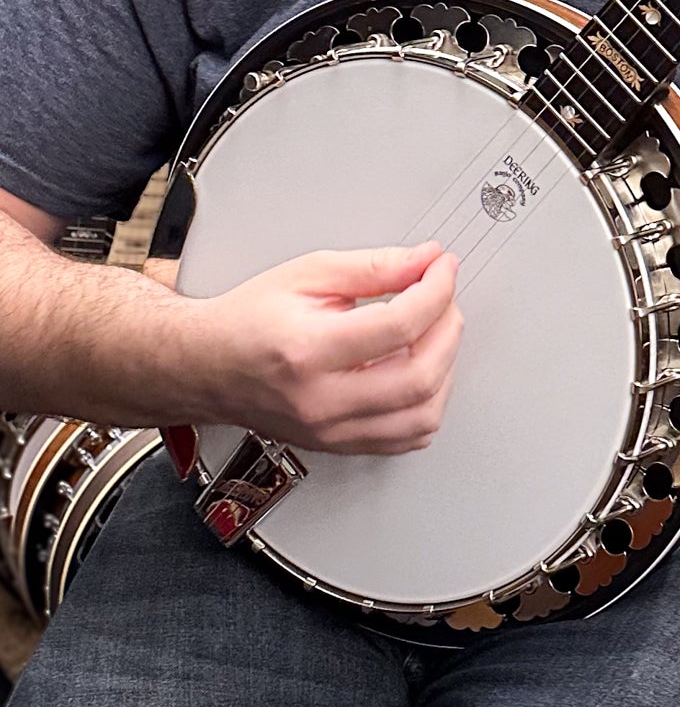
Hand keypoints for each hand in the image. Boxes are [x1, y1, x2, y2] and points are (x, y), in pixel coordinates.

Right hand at [166, 240, 464, 455]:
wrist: (205, 365)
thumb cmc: (247, 320)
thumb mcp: (308, 273)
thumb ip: (373, 267)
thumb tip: (425, 261)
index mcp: (307, 351)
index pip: (400, 326)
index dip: (436, 290)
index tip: (442, 268)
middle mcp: (320, 401)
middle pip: (421, 376)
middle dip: (448, 328)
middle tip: (444, 297)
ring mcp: (330, 431)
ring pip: (423, 416)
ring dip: (445, 369)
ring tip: (434, 332)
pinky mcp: (339, 445)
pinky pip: (407, 438)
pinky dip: (428, 404)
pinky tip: (420, 370)